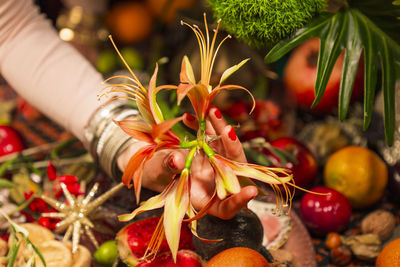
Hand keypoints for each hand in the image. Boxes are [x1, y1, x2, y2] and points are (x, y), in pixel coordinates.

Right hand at [116, 107, 257, 219]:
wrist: (153, 163)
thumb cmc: (155, 177)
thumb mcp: (158, 175)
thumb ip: (168, 168)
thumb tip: (176, 159)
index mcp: (206, 200)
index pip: (227, 207)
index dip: (239, 201)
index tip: (249, 191)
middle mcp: (215, 183)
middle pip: (233, 170)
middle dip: (232, 149)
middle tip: (227, 132)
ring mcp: (214, 164)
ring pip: (225, 147)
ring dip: (220, 128)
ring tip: (211, 112)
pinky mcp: (210, 148)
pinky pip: (212, 136)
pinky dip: (204, 124)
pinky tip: (190, 117)